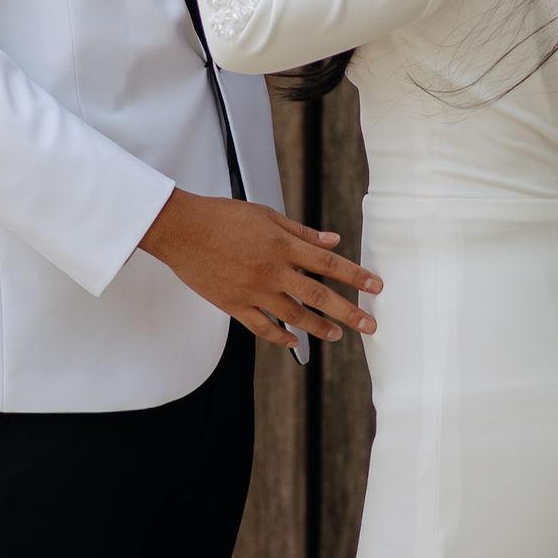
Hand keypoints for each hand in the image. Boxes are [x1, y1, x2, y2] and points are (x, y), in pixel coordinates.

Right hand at [140, 188, 380, 350]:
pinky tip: (294, 342)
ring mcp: (253, 291)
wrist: (181, 229)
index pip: (328, 264)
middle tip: (370, 326)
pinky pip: (261, 327)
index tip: (376, 287)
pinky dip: (279, 337)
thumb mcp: (266, 215)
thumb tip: (333, 241)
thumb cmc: (223, 216)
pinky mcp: (234, 305)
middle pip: (318, 295)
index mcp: (282, 246)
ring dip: (318, 327)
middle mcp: (272, 271)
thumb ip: (301, 232)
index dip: (355, 276)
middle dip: (348, 312)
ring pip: (293, 316)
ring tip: (337, 335)